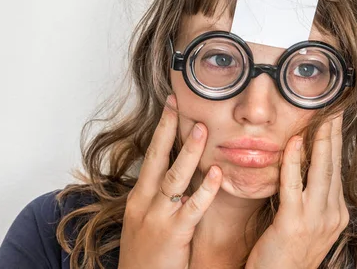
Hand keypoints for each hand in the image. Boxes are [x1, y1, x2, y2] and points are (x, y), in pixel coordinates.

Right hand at [118, 95, 222, 268]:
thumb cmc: (146, 256)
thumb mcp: (145, 222)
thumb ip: (160, 199)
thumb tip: (181, 177)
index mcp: (139, 198)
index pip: (151, 156)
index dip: (162, 130)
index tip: (171, 106)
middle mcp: (144, 202)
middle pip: (156, 157)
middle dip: (168, 129)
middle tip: (178, 103)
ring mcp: (157, 218)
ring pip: (174, 177)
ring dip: (188, 152)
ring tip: (201, 129)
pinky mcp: (173, 234)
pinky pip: (191, 208)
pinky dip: (205, 190)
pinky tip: (218, 175)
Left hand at [245, 115, 348, 268]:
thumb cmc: (285, 254)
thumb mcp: (306, 225)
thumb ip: (308, 198)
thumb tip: (303, 168)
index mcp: (336, 215)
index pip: (337, 170)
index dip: (336, 143)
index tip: (335, 121)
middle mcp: (331, 216)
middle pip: (333, 166)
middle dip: (334, 134)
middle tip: (334, 109)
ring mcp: (315, 220)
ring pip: (321, 171)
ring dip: (321, 141)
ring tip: (321, 117)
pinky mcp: (293, 224)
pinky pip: (293, 185)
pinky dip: (294, 161)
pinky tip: (295, 142)